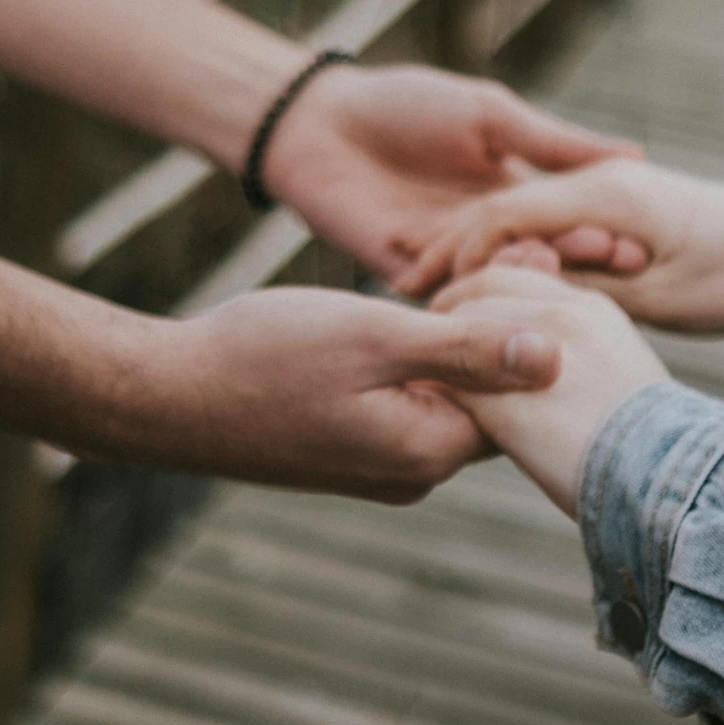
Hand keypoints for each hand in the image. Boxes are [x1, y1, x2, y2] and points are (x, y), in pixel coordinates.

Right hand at [117, 286, 562, 503]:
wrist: (165, 395)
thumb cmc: (261, 358)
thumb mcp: (374, 338)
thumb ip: (466, 350)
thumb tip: (558, 358)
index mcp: (428, 451)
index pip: (524, 395)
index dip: (538, 323)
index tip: (539, 259)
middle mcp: (413, 470)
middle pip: (494, 395)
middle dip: (507, 326)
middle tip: (521, 254)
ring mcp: (380, 461)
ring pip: (452, 391)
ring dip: (463, 335)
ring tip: (467, 271)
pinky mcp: (351, 443)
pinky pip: (411, 396)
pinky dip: (421, 354)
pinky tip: (413, 306)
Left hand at [261, 61, 643, 282]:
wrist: (320, 121)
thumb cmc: (406, 104)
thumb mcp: (490, 116)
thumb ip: (551, 144)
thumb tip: (634, 156)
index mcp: (516, 197)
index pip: (570, 226)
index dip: (602, 236)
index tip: (639, 244)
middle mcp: (488, 237)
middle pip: (542, 261)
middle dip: (578, 265)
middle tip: (616, 270)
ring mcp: (447, 261)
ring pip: (498, 283)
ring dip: (529, 279)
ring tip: (559, 274)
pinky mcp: (402, 277)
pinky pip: (444, 298)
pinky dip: (471, 295)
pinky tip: (496, 293)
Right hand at [401, 160, 723, 334]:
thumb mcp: (661, 299)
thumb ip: (586, 294)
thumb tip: (520, 305)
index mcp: (604, 196)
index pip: (501, 219)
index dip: (453, 259)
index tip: (417, 301)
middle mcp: (600, 181)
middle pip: (500, 211)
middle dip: (448, 252)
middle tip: (402, 298)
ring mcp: (609, 188)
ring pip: (520, 216)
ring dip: (476, 253)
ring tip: (432, 296)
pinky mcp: (620, 204)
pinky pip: (549, 224)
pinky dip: (513, 251)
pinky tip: (492, 287)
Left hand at [430, 267, 665, 515]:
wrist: (665, 478)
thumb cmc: (654, 447)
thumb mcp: (626, 380)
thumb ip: (583, 358)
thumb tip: (552, 370)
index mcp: (590, 308)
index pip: (514, 274)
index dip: (481, 294)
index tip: (465, 319)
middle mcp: (561, 317)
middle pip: (479, 291)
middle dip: (449, 313)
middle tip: (432, 345)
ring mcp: (531, 353)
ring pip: (458, 328)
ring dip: (437, 352)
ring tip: (426, 378)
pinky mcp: (504, 398)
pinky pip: (450, 380)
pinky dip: (435, 391)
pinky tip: (431, 408)